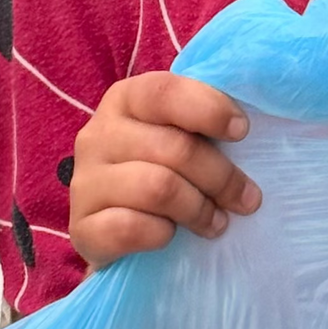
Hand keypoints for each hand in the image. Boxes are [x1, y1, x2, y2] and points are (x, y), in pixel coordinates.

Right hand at [69, 71, 261, 266]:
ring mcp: (84, 182)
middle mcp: (97, 135)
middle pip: (174, 148)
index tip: (242, 131)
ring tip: (218, 222)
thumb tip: (245, 123)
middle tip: (247, 199)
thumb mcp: (179, 133)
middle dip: (221, 177)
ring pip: (158, 188)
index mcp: (125, 99)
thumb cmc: (163, 170)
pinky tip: (171, 236)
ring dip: (199, 209)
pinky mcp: (80, 228)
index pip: (165, 92)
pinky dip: (162, 234)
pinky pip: (131, 228)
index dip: (209, 109)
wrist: (118, 229)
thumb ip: (202, 119)